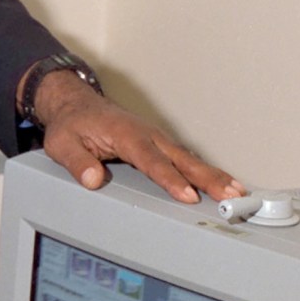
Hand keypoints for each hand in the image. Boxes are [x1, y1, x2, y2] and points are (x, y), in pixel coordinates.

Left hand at [33, 71, 243, 205]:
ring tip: (238, 192)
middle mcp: (147, 135)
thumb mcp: (62, 144)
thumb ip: (77, 162)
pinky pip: (185, 159)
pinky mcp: (160, 145)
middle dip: (208, 177)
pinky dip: (205, 171)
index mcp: (125, 135)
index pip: (151, 161)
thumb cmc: (72, 125)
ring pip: (189, 159)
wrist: (77, 105)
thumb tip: (92, 179)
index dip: (170, 179)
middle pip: (182, 159)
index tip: (187, 195)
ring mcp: (156, 139)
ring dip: (214, 175)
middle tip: (231, 194)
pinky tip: (222, 184)